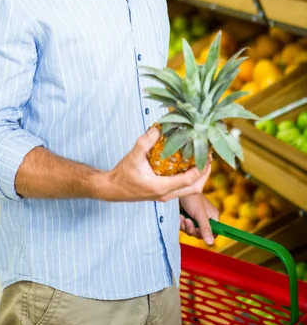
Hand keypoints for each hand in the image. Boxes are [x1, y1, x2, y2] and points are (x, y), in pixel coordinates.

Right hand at [96, 127, 210, 202]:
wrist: (113, 189)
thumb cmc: (123, 175)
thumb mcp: (132, 157)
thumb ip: (145, 143)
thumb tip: (157, 129)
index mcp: (161, 187)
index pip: (188, 180)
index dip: (201, 169)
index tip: (207, 156)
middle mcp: (166, 194)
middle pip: (195, 189)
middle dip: (205, 174)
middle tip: (210, 158)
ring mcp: (165, 196)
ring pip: (190, 191)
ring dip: (199, 177)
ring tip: (203, 161)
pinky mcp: (163, 194)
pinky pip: (183, 189)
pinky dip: (190, 178)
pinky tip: (189, 165)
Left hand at [179, 194, 218, 245]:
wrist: (177, 189)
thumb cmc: (191, 198)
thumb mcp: (200, 214)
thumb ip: (205, 228)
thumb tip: (211, 243)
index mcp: (212, 216)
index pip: (214, 232)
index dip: (207, 234)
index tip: (199, 230)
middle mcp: (204, 218)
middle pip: (201, 234)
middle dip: (193, 229)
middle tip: (188, 221)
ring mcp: (194, 219)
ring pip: (191, 232)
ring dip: (186, 226)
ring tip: (182, 217)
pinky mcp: (185, 218)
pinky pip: (184, 228)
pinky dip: (180, 223)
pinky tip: (179, 216)